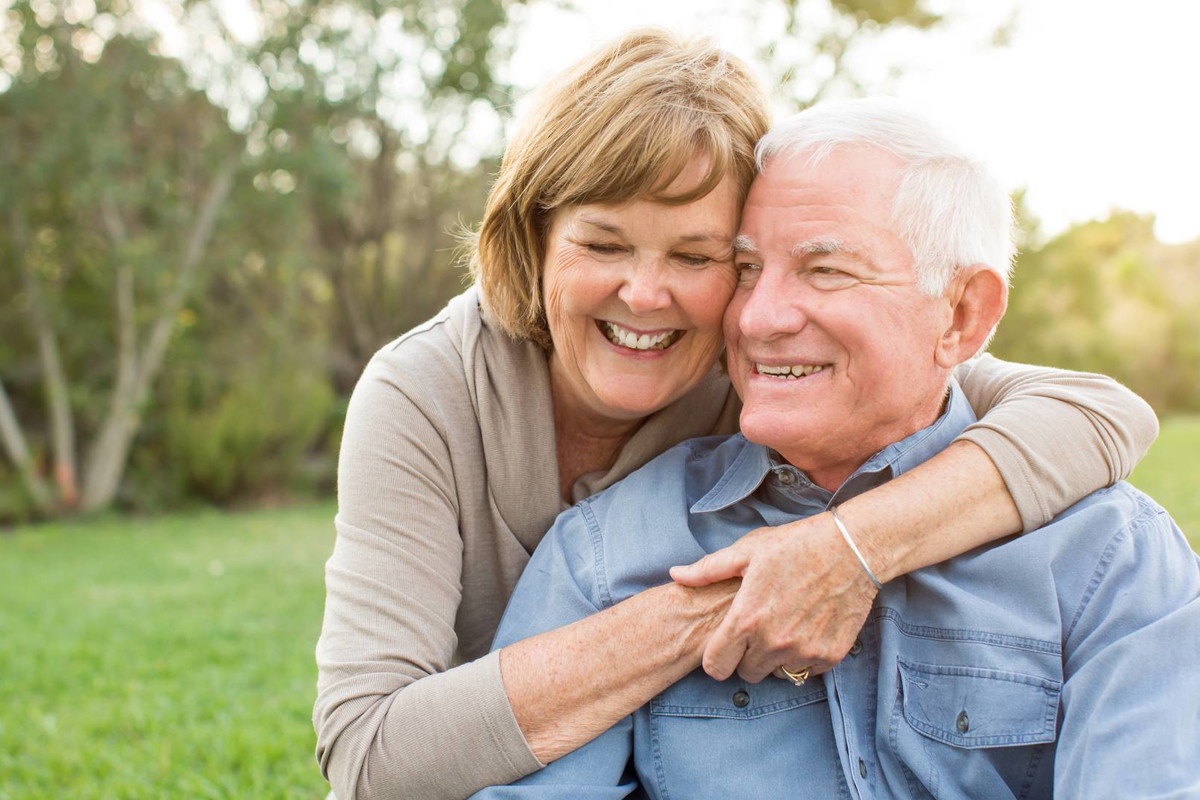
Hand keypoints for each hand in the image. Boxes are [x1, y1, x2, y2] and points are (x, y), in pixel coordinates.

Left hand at [669, 512, 877, 682]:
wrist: (851, 548)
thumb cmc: (796, 545)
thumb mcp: (747, 551)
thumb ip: (708, 570)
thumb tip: (676, 574)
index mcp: (746, 619)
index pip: (716, 666)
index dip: (717, 657)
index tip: (726, 645)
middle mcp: (772, 642)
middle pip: (746, 674)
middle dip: (748, 656)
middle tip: (759, 629)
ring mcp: (803, 651)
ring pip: (776, 674)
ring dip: (776, 658)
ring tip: (784, 626)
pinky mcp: (829, 655)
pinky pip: (807, 671)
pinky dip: (804, 656)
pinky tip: (807, 629)